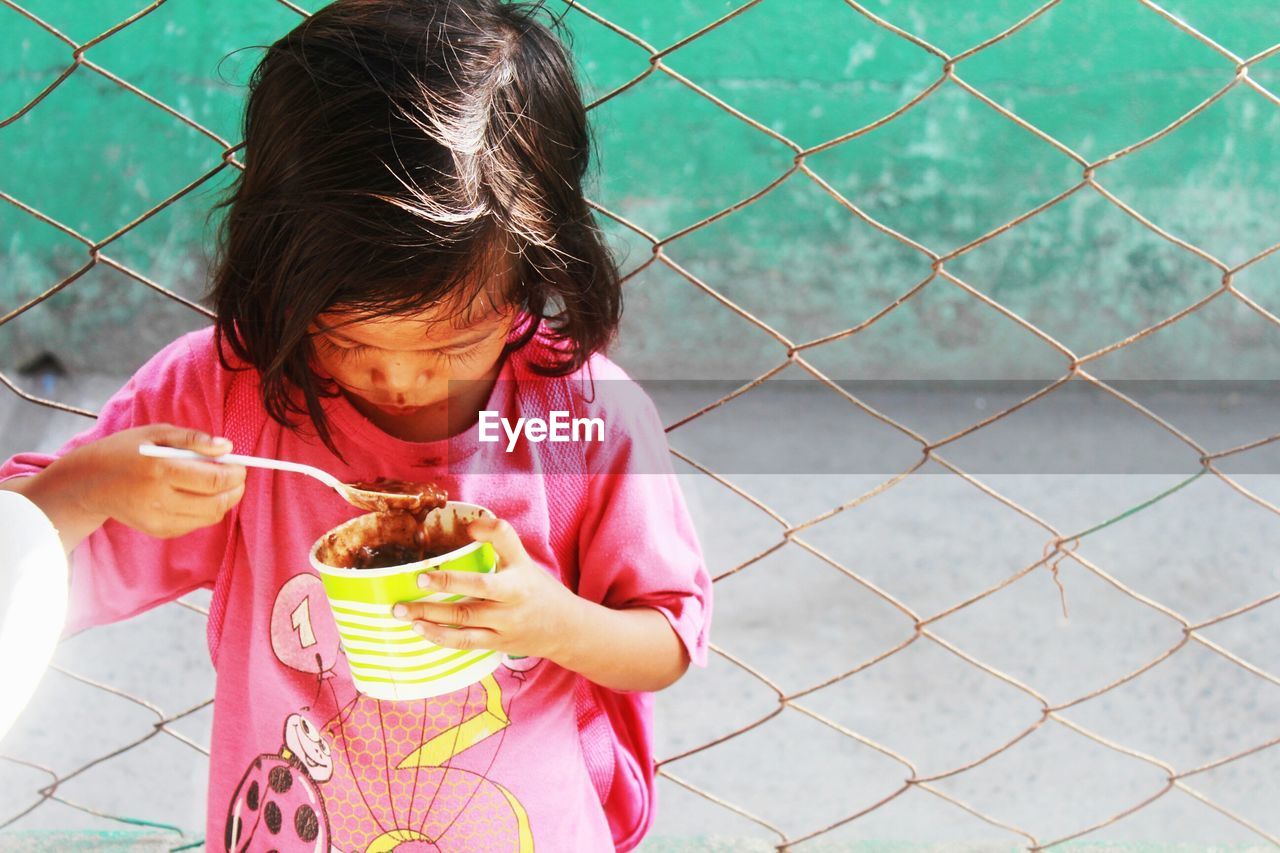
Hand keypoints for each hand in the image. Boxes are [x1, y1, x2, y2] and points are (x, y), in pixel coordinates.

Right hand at [67, 423, 245, 538]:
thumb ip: (194, 438)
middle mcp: (159, 498)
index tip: (241, 465)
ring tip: (220, 485)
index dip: (236, 474)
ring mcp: (158, 519)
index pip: (214, 479)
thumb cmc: (126, 451)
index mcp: (160, 469)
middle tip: (238, 476)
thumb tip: (227, 447)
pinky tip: (198, 495)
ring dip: (225, 501)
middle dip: (236, 489)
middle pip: (217, 502)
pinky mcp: (157, 531)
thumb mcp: (156, 433)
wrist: (88, 482)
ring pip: (210, 517)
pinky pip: (195, 524)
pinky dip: (205, 511)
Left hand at [391, 515, 581, 660]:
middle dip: (445, 584)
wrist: (564, 630)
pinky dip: (440, 637)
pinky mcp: (495, 643)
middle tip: (417, 580)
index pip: (506, 545)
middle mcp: (513, 599)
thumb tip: (470, 524)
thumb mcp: (524, 561)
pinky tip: (420, 629)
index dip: (489, 535)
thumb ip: (500, 539)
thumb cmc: (537, 590)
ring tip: (402, 611)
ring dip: (431, 616)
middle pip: (478, 589)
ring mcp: (503, 625)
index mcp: (520, 573)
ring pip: (465, 620)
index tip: (467, 529)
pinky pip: (465, 642)